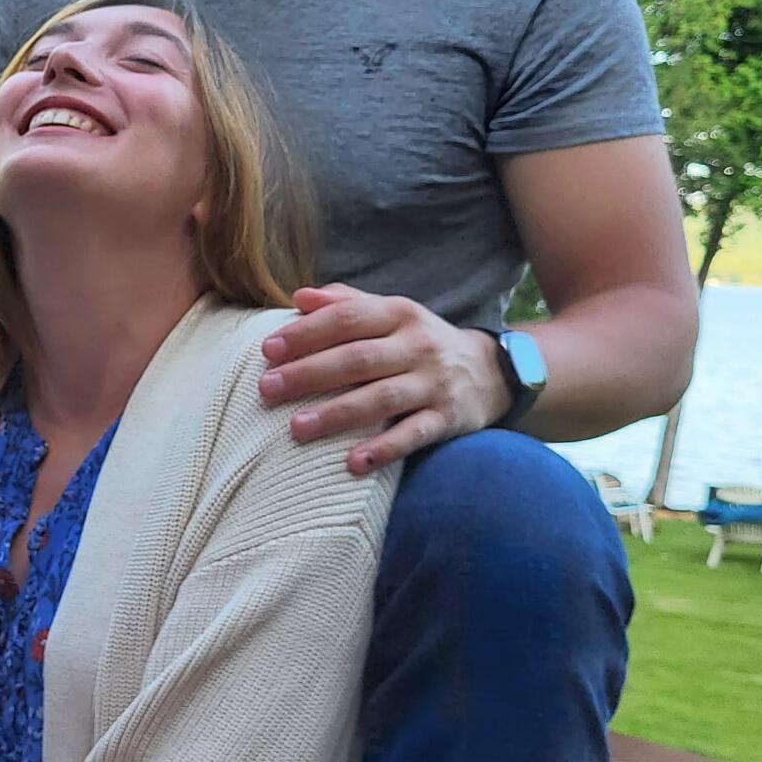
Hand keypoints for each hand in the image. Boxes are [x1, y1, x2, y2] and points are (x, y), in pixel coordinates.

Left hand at [259, 285, 505, 474]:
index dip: (306, 333)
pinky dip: (385, 449)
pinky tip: (353, 463)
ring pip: (381, 398)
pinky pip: (414, 435)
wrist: (494, 372)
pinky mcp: (448, 419)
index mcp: (399, 314)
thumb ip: (347, 303)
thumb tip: (299, 298)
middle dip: (309, 374)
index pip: (348, 318)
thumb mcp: (392, 314)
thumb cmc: (422, 343)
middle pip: (358, 358)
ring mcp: (434, 383)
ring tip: (296, 428)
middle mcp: (417, 346)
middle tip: (267, 389)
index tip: (268, 350)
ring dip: (337, 413)